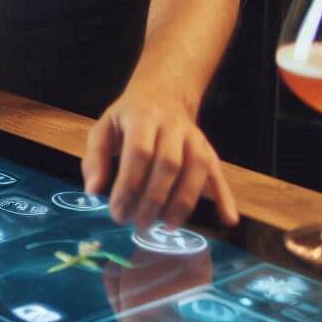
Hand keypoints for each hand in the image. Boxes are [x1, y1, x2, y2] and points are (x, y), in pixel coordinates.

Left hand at [83, 97, 238, 230]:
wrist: (164, 95)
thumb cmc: (129, 118)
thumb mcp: (104, 128)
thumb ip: (95, 158)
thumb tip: (94, 191)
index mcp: (143, 117)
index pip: (139, 152)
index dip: (129, 185)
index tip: (117, 212)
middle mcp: (173, 126)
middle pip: (169, 164)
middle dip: (153, 199)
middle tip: (138, 224)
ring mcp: (195, 138)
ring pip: (196, 170)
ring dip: (182, 203)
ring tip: (165, 227)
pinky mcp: (209, 150)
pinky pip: (219, 174)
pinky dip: (225, 198)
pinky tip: (227, 220)